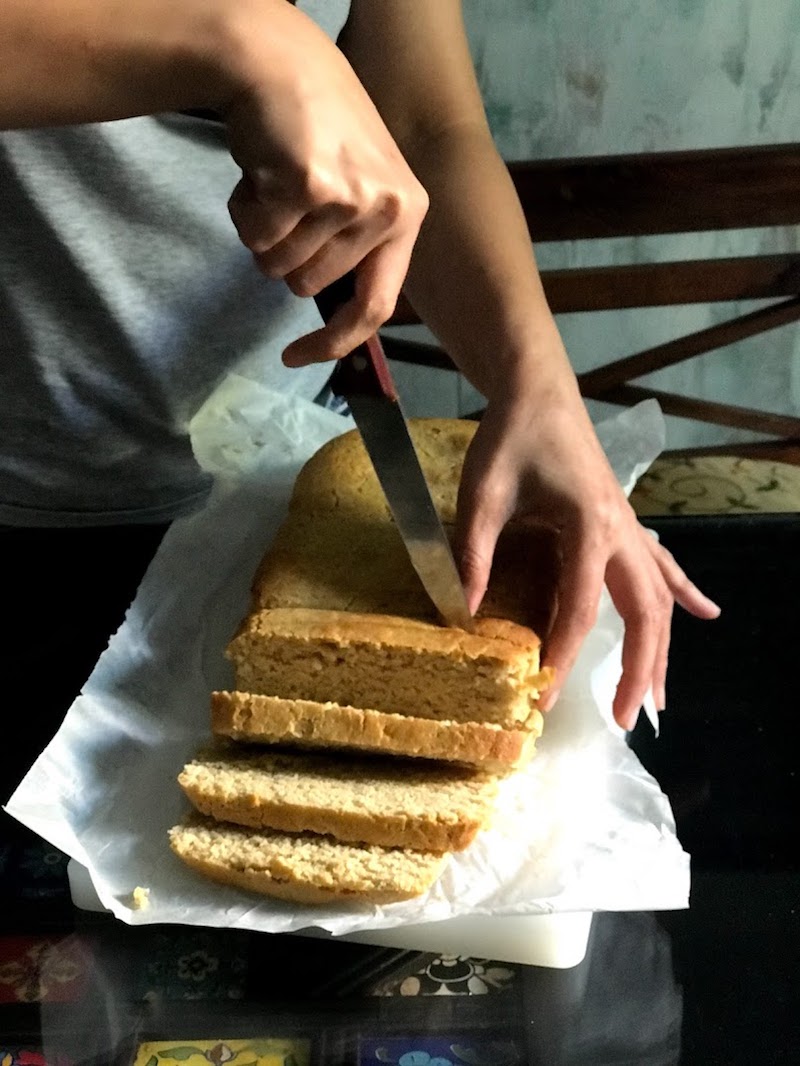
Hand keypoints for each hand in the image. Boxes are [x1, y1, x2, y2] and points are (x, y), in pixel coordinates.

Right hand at [223, 1, 427, 365]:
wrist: (278, 58)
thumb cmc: (316, 124)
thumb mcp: (361, 182)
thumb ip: (358, 241)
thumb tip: (340, 314)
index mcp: (408, 214)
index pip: (375, 306)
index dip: (332, 342)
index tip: (295, 357)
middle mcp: (389, 209)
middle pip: (308, 286)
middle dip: (281, 254)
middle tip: (284, 201)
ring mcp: (350, 198)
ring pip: (277, 264)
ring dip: (260, 231)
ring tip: (274, 180)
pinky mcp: (308, 187)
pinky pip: (255, 235)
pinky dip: (242, 209)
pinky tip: (258, 170)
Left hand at [454, 367, 720, 730]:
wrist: (537, 390)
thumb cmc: (510, 436)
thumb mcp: (482, 494)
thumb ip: (473, 553)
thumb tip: (464, 614)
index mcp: (589, 526)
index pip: (580, 608)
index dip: (564, 655)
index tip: (547, 695)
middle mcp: (621, 532)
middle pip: (643, 613)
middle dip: (639, 669)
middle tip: (627, 718)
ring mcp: (629, 527)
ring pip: (659, 598)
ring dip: (662, 648)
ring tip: (661, 698)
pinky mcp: (625, 522)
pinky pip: (662, 566)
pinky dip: (683, 593)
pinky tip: (706, 614)